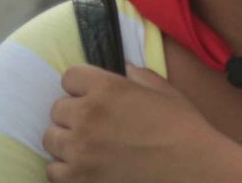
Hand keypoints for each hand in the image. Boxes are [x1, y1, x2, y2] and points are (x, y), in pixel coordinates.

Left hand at [44, 65, 217, 182]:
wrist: (190, 167)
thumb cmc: (182, 127)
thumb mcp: (164, 92)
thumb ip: (138, 77)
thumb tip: (124, 69)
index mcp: (108, 88)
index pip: (70, 77)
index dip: (82, 85)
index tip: (91, 93)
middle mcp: (87, 116)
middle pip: (57, 108)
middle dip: (74, 113)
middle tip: (95, 123)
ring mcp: (79, 150)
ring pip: (51, 138)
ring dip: (67, 140)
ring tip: (89, 146)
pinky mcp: (77, 178)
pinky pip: (52, 169)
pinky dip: (66, 168)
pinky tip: (85, 166)